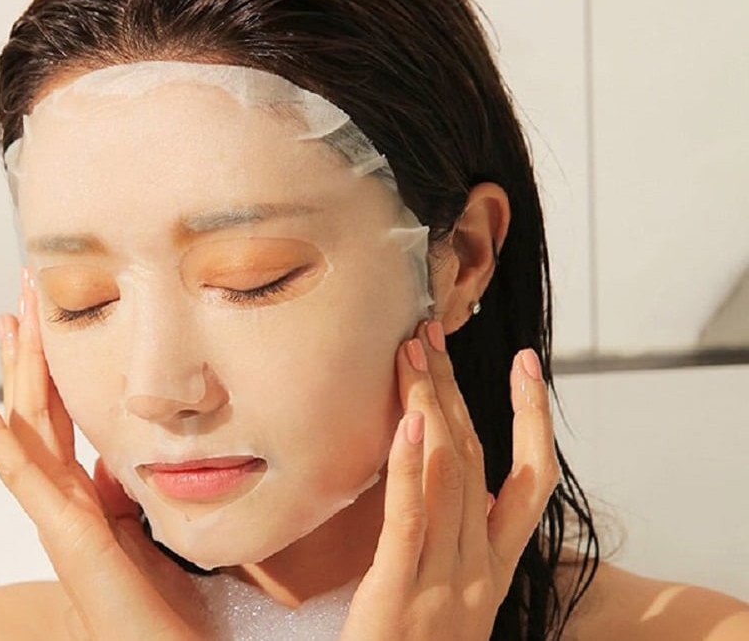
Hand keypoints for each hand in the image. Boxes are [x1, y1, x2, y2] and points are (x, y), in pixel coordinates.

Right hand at [0, 267, 210, 640]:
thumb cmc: (157, 599)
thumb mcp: (141, 525)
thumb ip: (120, 488)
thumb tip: (116, 455)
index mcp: (83, 492)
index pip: (59, 414)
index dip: (49, 365)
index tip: (45, 318)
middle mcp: (62, 496)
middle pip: (37, 407)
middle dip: (31, 348)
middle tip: (23, 292)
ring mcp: (56, 512)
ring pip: (25, 426)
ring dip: (16, 368)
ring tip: (8, 316)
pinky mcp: (64, 532)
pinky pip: (21, 474)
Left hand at [340, 319, 559, 639]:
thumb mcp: (446, 596)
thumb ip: (446, 541)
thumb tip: (432, 477)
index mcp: (494, 570)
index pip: (528, 481)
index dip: (532, 419)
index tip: (526, 364)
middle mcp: (480, 572)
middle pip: (480, 461)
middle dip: (456, 392)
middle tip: (430, 335)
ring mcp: (445, 585)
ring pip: (450, 479)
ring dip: (431, 407)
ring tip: (411, 353)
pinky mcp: (397, 596)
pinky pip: (410, 523)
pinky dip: (412, 469)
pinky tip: (407, 423)